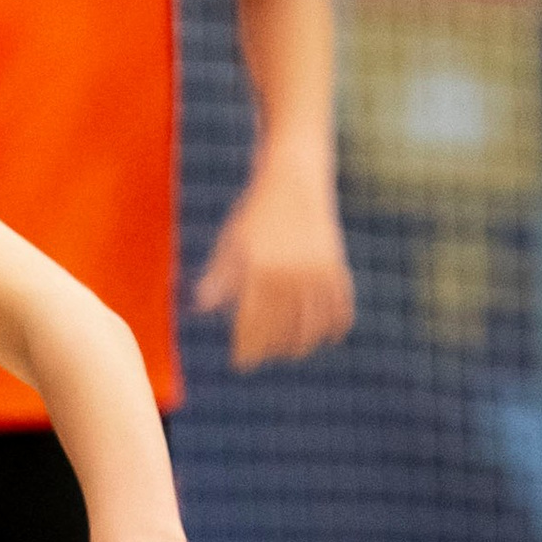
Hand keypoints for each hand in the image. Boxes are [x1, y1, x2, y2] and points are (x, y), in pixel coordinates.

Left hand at [194, 172, 355, 370]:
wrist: (293, 179)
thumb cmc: (255, 212)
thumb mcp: (231, 241)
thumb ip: (218, 276)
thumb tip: (201, 308)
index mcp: (260, 270)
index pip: (253, 323)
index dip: (247, 348)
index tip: (241, 363)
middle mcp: (290, 275)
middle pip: (283, 329)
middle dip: (271, 350)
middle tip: (262, 357)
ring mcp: (317, 272)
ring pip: (313, 325)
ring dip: (302, 344)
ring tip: (290, 352)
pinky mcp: (337, 266)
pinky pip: (341, 307)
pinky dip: (335, 326)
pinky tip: (326, 337)